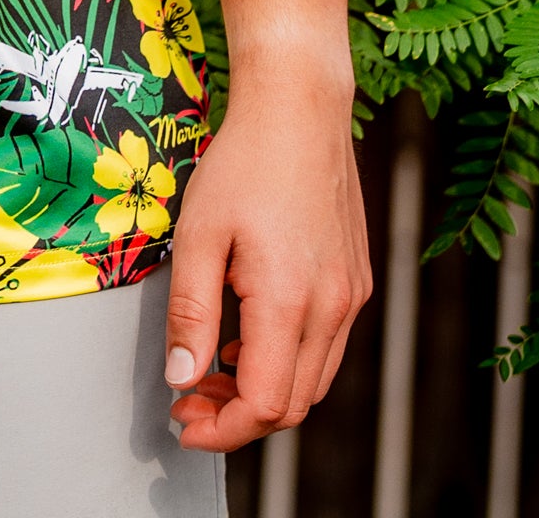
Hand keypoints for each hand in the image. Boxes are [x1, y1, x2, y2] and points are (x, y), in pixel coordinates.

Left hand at [161, 67, 369, 452]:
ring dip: (263, 389)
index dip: (222, 430)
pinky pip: (326, 345)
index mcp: (291, 302)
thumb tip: (181, 379)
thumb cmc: (244, 162)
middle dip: (237, 416)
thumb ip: (189, 313)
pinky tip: (247, 334)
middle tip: (189, 398)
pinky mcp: (356, 280)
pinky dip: (287, 358)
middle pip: (293, 403)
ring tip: (210, 368)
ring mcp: (352, 296)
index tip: (184, 424)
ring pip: (313, 380)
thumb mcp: (197, 235)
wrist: (298, 108)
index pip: (265, 405)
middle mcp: (333, 308)